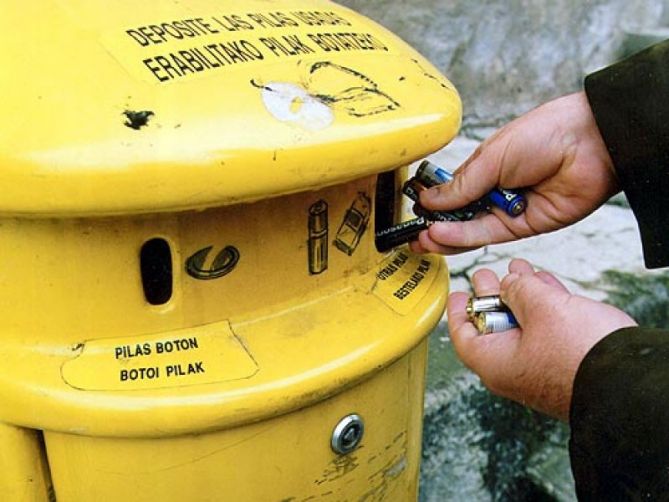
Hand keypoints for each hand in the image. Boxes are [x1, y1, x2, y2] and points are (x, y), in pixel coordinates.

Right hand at [411, 92, 618, 253]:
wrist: (592, 142)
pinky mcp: (523, 227)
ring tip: (423, 238)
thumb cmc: (547, 134)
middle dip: (435, 225)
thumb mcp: (493, 156)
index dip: (432, 202)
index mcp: (484, 168)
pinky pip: (488, 235)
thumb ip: (462, 184)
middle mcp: (494, 191)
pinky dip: (464, 237)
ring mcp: (508, 210)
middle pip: (458, 215)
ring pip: (470, 230)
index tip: (414, 210)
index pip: (451, 191)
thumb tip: (431, 200)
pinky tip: (442, 235)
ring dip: (445, 235)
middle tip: (413, 234)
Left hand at [449, 258, 636, 419]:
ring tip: (519, 269)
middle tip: (486, 274)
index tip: (457, 293)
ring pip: (522, 325)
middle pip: (493, 326)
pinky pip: (546, 330)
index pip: (463, 335)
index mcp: (495, 362)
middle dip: (492, 294)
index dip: (458, 310)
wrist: (629, 381)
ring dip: (521, 294)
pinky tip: (545, 286)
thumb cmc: (581, 358)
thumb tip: (511, 282)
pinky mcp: (564, 362)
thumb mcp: (541, 308)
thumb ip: (519, 290)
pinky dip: (543, 306)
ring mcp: (540, 367)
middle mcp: (514, 369)